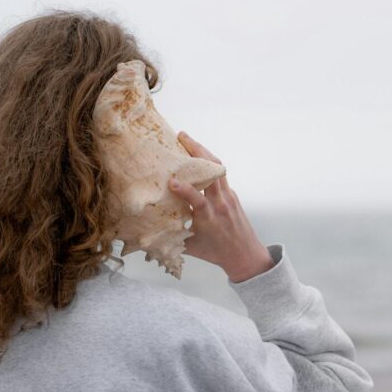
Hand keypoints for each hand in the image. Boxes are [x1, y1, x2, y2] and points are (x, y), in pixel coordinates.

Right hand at [168, 131, 273, 282]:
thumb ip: (171, 237)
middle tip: (181, 136)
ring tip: (187, 140)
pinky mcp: (232, 194)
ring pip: (218, 168)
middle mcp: (220, 204)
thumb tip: (146, 232)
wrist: (246, 255)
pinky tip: (197, 157)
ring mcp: (229, 196)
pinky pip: (220, 173)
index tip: (171, 181)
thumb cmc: (216, 253)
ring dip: (203, 151)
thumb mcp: (191, 248)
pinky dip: (208, 162)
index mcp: (209, 218)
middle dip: (197, 151)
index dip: (185, 190)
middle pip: (213, 172)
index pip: (198, 200)